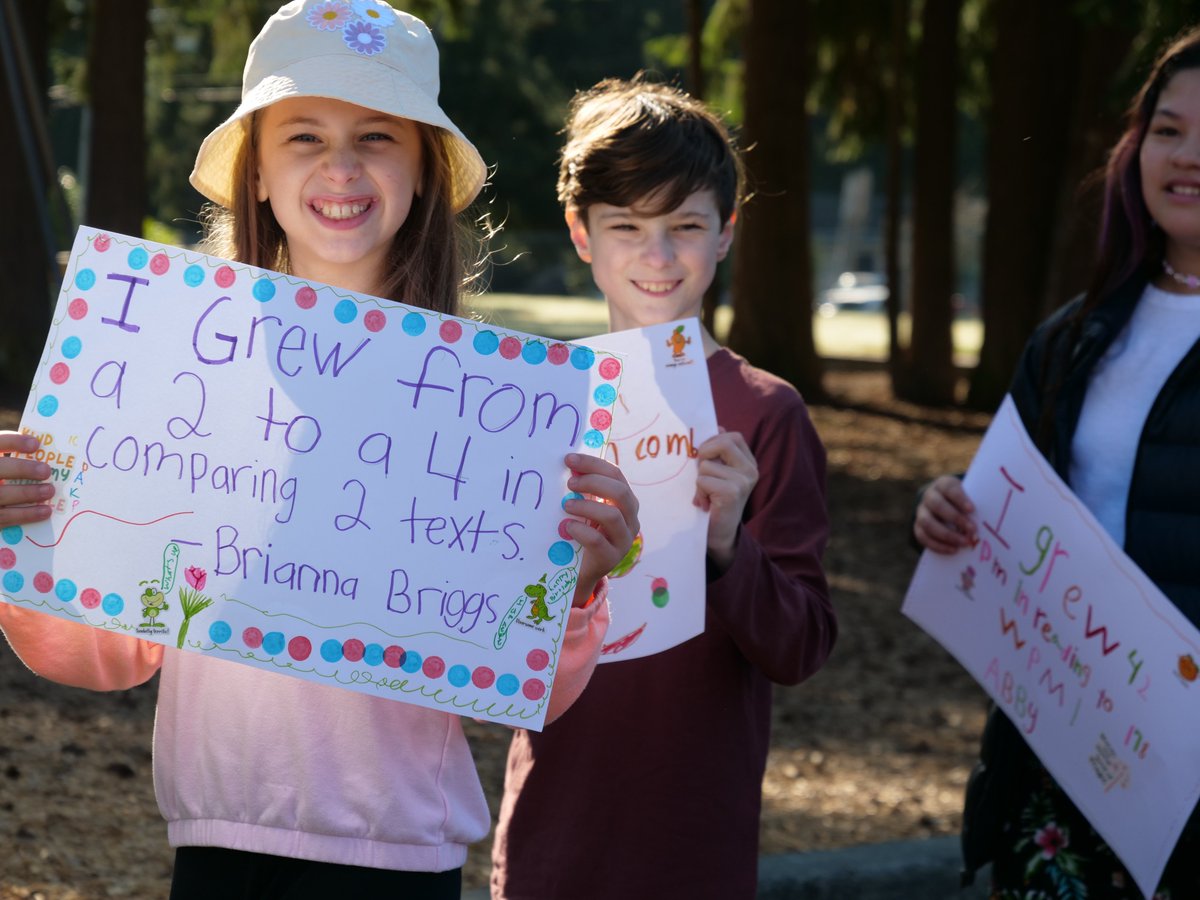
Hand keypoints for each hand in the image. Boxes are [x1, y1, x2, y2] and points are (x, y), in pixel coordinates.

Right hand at [0, 432, 53, 527]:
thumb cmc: (1, 480)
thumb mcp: (2, 467)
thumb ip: (14, 461)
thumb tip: (44, 452)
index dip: (14, 442)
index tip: (36, 444)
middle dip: (22, 469)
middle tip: (46, 471)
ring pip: (1, 495)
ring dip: (28, 493)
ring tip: (49, 490)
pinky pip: (5, 517)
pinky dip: (27, 515)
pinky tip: (45, 511)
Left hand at [562, 452, 638, 607]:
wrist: (582, 570)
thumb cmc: (583, 532)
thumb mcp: (585, 507)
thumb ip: (583, 489)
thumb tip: (569, 465)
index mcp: (625, 501)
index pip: (616, 474)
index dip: (593, 464)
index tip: (569, 459)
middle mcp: (630, 519)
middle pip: (620, 492)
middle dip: (593, 482)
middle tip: (569, 483)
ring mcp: (624, 540)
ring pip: (613, 516)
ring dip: (587, 506)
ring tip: (566, 505)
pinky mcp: (611, 558)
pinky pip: (598, 541)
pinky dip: (581, 530)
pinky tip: (567, 526)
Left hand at [693, 430, 757, 572]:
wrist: (719, 535)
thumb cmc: (714, 501)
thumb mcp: (718, 472)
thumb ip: (719, 452)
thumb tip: (719, 425)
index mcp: (749, 462)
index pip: (732, 436)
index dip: (713, 442)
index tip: (706, 459)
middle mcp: (751, 470)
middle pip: (722, 442)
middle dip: (704, 456)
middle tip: (704, 475)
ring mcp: (744, 481)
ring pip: (706, 465)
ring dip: (699, 481)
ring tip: (706, 495)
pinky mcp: (733, 493)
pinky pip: (703, 480)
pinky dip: (699, 492)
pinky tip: (707, 504)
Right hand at [914, 475, 975, 553]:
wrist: (944, 505)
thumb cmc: (963, 501)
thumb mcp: (969, 496)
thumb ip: (975, 505)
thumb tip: (990, 519)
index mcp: (943, 485)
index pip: (949, 489)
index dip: (959, 499)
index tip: (972, 510)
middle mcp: (929, 496)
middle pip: (937, 505)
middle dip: (955, 518)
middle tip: (972, 530)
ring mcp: (921, 512)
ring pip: (928, 523)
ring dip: (947, 535)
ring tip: (964, 543)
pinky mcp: (918, 527)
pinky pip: (923, 537)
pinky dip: (938, 545)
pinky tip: (953, 550)